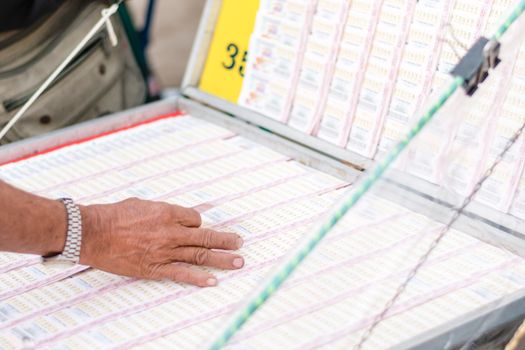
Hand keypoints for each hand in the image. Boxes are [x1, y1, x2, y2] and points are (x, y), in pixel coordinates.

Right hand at [78, 198, 243, 286]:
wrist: (92, 232)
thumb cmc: (114, 215)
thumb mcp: (142, 204)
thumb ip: (162, 210)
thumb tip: (176, 215)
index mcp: (168, 212)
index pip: (195, 219)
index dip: (196, 224)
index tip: (194, 228)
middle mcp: (171, 231)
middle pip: (205, 236)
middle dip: (225, 240)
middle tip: (239, 242)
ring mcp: (164, 251)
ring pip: (200, 254)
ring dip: (221, 258)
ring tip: (238, 261)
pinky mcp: (155, 267)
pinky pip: (181, 273)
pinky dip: (198, 278)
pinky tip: (212, 281)